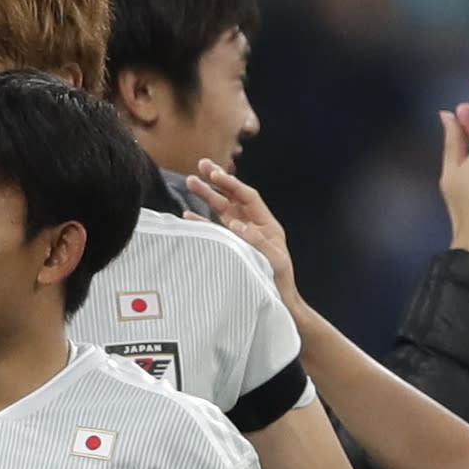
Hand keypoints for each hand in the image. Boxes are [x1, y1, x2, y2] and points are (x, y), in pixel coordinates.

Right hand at [184, 158, 298, 307]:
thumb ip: (256, 240)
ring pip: (221, 211)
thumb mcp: (273, 260)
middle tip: (201, 165)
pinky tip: (188, 215)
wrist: (278, 302)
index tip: (215, 174)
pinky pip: (214, 231)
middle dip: (217, 181)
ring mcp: (240, 237)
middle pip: (232, 198)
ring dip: (206, 196)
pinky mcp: (231, 248)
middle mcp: (253, 227)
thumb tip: (235, 223)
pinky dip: (201, 222)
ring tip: (190, 182)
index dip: (232, 185)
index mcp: (266, 225)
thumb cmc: (280, 283)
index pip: (247, 197)